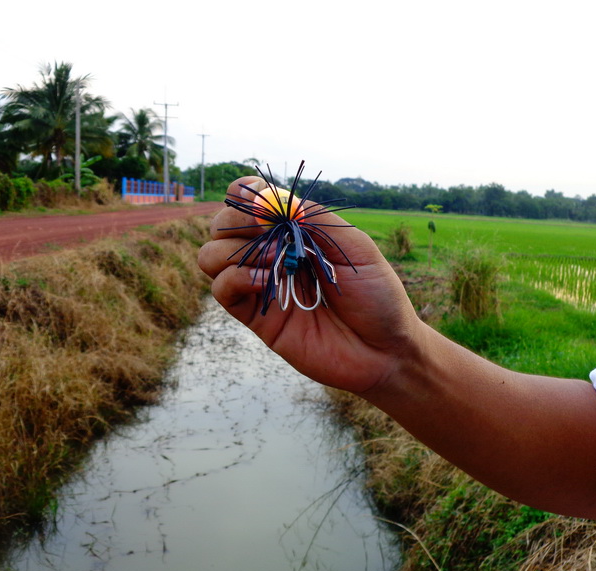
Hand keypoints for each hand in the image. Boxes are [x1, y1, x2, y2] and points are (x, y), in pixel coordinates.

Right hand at [198, 176, 422, 393]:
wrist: (384, 350)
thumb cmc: (376, 295)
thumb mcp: (353, 244)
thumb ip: (313, 217)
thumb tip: (271, 198)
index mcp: (293, 231)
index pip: (248, 200)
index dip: (246, 195)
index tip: (267, 206)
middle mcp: (271, 255)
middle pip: (221, 225)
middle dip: (235, 219)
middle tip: (267, 232)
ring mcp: (260, 286)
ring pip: (211, 256)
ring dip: (233, 250)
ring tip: (274, 260)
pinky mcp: (256, 317)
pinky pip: (222, 289)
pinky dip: (237, 278)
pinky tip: (268, 282)